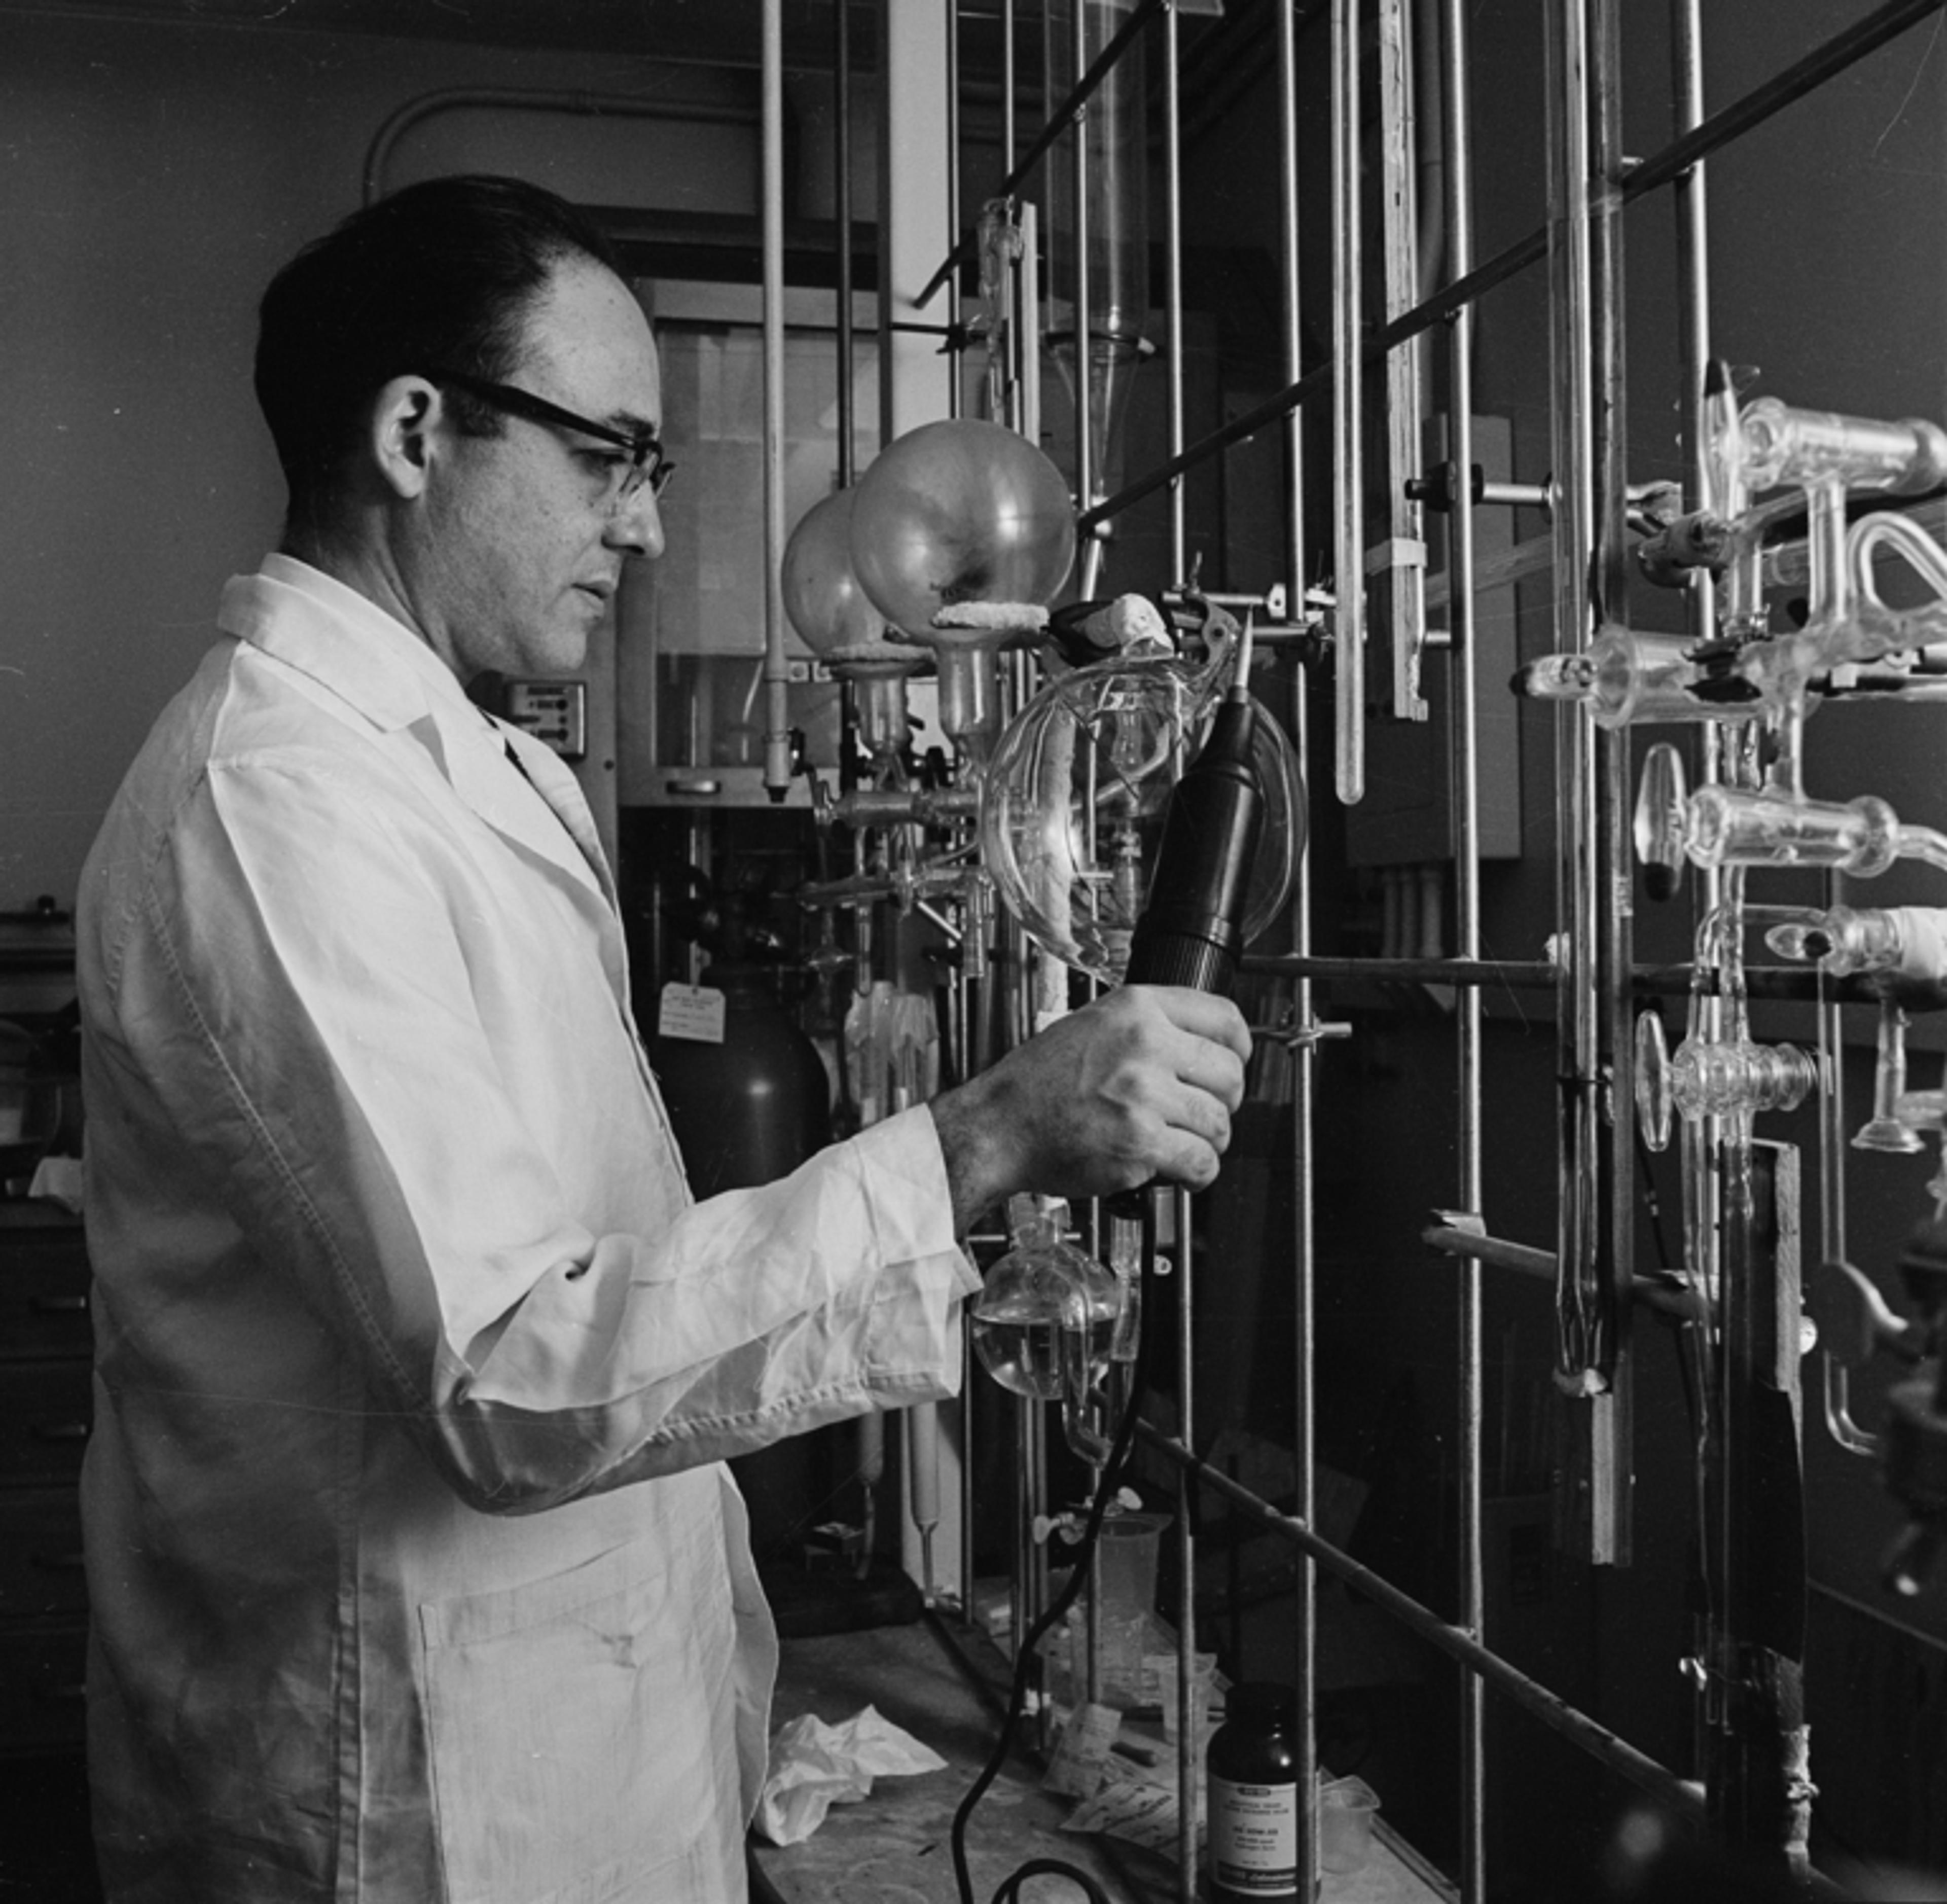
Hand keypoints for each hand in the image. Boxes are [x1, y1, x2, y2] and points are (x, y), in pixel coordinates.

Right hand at [927, 985, 1251, 1229]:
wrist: (1000, 1126)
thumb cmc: (1038, 1081)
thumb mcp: (1091, 1024)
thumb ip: (1146, 1026)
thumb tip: (1202, 1043)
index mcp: (1136, 1009)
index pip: (1225, 1019)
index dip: (1238, 1048)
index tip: (1234, 1063)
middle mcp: (1144, 1046)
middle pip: (1230, 1075)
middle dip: (1225, 1101)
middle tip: (1204, 1112)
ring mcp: (1143, 1095)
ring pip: (1219, 1122)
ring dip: (1210, 1141)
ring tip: (1186, 1143)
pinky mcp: (1140, 1143)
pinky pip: (1201, 1161)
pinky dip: (1199, 1173)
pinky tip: (1183, 1170)